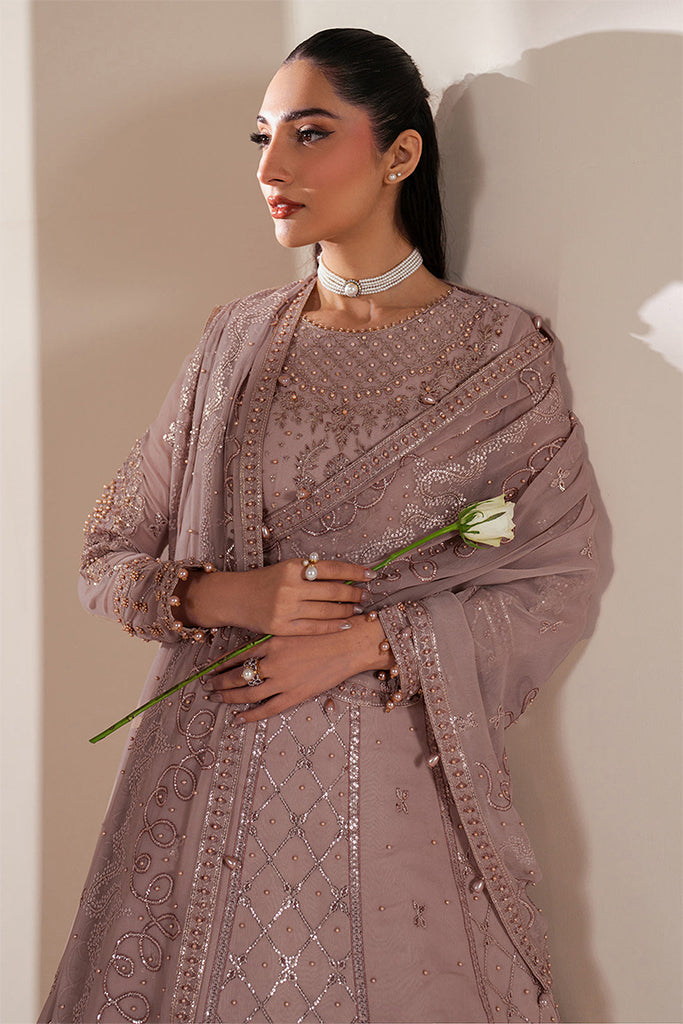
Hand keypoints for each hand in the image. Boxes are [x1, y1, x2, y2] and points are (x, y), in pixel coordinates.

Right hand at [174, 557, 375, 635]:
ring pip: (327, 611)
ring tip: (358, 609)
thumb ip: (310, 572)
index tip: (371, 575)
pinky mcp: (282, 627)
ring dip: (347, 610)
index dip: (355, 571)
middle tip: (366, 595)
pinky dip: (334, 626)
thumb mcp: (286, 569)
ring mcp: (286, 608)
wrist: (234, 597)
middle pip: (333, 590)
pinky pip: (315, 628)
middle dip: (355, 593)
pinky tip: (346, 624)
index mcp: (293, 568)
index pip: (332, 568)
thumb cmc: (264, 582)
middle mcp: (290, 587)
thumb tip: (345, 575)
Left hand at [204, 616, 391, 722]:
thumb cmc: (325, 631)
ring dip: (229, 697)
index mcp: (271, 642)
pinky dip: (250, 715)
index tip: (209, 670)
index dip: (221, 665)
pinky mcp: (296, 695)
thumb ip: (273, 640)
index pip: (237, 656)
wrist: (350, 642)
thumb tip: (252, 651)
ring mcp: (283, 680)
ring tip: (218, 699)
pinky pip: (267, 709)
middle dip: (220, 683)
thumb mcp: (294, 628)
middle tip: (209, 687)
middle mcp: (273, 662)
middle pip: (238, 676)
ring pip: (247, 694)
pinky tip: (238, 718)